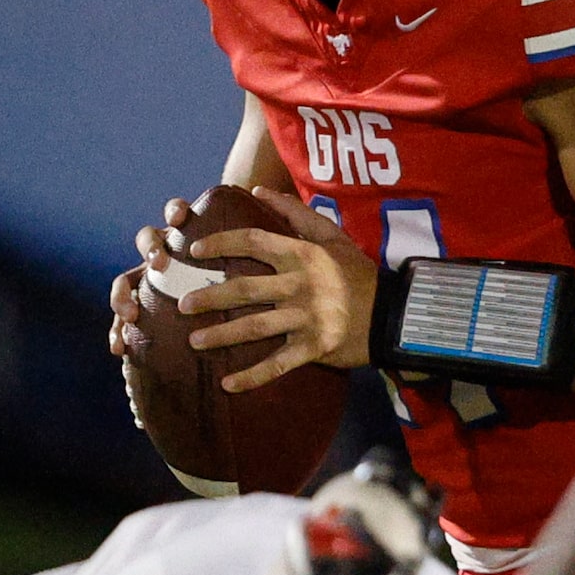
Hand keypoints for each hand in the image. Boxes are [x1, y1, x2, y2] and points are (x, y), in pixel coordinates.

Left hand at [173, 188, 377, 392]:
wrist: (392, 313)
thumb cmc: (358, 273)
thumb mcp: (332, 236)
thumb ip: (295, 212)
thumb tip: (257, 190)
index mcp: (302, 255)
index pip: (253, 242)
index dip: (221, 244)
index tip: (195, 252)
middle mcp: (300, 285)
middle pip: (244, 289)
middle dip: (210, 297)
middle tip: (182, 304)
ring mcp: (307, 318)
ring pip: (255, 327)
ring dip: (221, 336)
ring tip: (193, 342)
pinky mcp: (314, 347)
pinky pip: (278, 364)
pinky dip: (252, 377)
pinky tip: (227, 384)